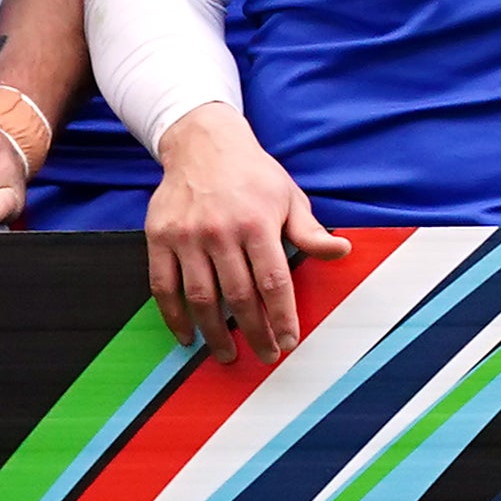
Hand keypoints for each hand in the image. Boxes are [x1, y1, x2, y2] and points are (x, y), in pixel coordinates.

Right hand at [146, 111, 342, 362]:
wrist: (203, 144)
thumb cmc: (254, 175)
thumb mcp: (289, 197)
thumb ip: (310, 231)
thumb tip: (342, 251)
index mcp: (257, 224)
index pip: (273, 282)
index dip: (281, 316)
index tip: (288, 342)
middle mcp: (220, 232)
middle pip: (238, 296)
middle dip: (254, 332)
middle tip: (264, 356)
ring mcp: (186, 236)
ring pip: (200, 297)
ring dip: (213, 332)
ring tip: (226, 355)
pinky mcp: (158, 238)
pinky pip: (163, 286)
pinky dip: (173, 316)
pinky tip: (186, 336)